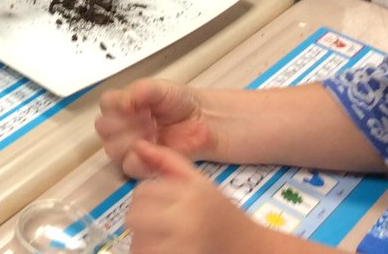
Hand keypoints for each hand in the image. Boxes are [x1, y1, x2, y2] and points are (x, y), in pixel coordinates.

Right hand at [96, 79, 213, 177]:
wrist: (200, 121)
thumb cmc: (180, 102)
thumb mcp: (160, 88)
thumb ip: (141, 90)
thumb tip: (124, 101)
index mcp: (122, 103)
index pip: (105, 104)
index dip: (118, 105)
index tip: (134, 105)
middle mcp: (121, 124)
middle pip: (104, 128)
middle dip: (124, 124)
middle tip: (146, 118)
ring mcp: (130, 144)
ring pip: (112, 149)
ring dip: (132, 141)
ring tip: (152, 131)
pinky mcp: (141, 162)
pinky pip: (129, 165)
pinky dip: (141, 157)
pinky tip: (154, 146)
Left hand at [126, 141, 268, 253]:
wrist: (252, 248)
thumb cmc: (223, 213)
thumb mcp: (199, 181)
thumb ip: (168, 160)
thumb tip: (138, 144)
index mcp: (189, 194)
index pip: (142, 192)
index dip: (145, 199)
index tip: (158, 205)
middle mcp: (185, 220)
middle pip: (135, 217)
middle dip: (141, 220)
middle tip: (155, 224)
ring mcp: (183, 246)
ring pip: (139, 243)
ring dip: (143, 240)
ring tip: (161, 238)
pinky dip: (150, 253)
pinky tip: (164, 247)